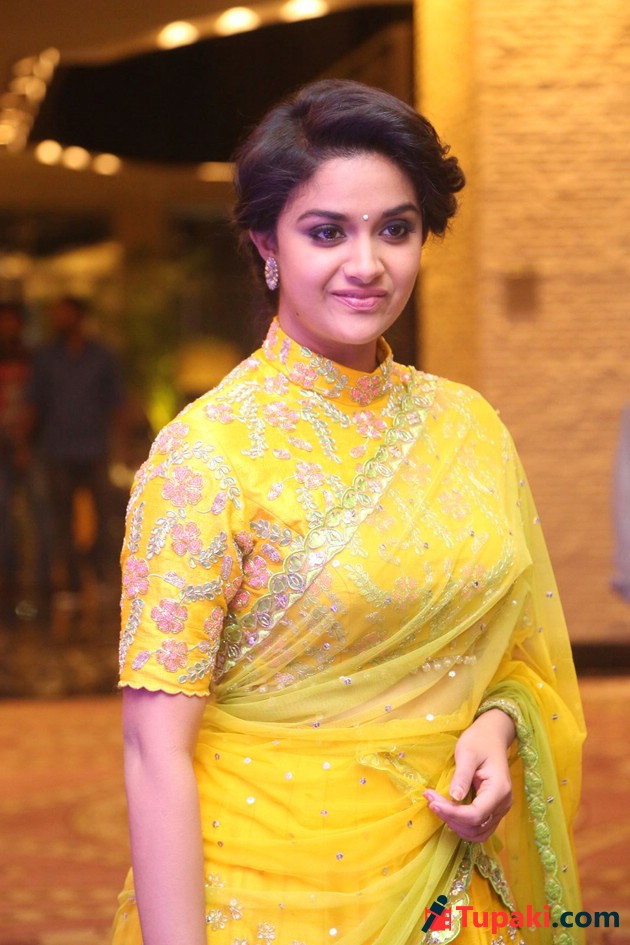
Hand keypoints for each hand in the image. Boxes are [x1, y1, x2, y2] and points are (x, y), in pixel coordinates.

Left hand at [423, 708, 514, 841]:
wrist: (492, 736)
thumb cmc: (479, 741)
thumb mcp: (467, 753)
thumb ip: (462, 776)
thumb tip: (454, 798)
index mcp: (499, 790)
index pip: (475, 814)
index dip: (452, 813)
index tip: (432, 802)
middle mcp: (503, 804)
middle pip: (476, 827)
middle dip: (451, 818)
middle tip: (431, 800)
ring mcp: (499, 809)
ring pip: (478, 832)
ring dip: (455, 825)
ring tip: (437, 806)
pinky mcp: (493, 809)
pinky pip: (478, 826)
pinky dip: (462, 824)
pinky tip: (447, 811)